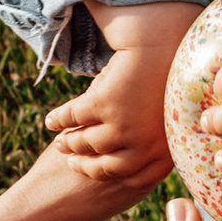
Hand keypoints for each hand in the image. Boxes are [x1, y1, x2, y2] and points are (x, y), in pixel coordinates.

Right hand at [42, 0, 201, 192]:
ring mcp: (123, 127)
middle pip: (106, 167)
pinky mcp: (102, 105)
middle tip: (71, 163)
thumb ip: (158, 142)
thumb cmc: (169, 79)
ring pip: (86, 143)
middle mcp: (145, 144)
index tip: (96, 171)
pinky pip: (73, 118)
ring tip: (61, 143)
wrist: (164, 42)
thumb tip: (138, 163)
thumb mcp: (171, 119)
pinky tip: (50, 121)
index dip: (112, 175)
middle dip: (85, 166)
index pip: (135, 178)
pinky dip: (58, 120)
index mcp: (166, 150)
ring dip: (69, 144)